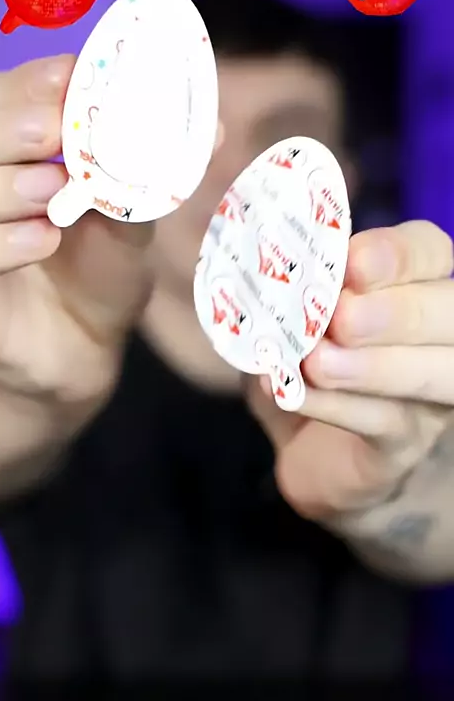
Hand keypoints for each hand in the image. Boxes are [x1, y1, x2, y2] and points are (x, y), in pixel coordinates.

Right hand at [0, 56, 152, 402]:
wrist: (79, 348)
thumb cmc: (99, 271)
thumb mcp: (130, 221)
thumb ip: (152, 176)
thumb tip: (214, 129)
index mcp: (12, 151)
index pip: (3, 99)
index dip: (28, 84)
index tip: (66, 75)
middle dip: (4, 125)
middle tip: (46, 127)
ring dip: (1, 185)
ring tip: (49, 187)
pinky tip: (40, 240)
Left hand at [248, 221, 453, 520]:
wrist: (310, 449)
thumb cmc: (306, 359)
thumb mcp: (292, 316)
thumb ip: (291, 291)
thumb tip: (264, 276)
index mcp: (417, 283)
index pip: (429, 251)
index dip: (397, 255)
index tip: (351, 263)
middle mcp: (440, 335)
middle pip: (448, 312)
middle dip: (396, 311)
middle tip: (339, 316)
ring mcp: (430, 393)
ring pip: (435, 373)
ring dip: (375, 365)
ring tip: (317, 361)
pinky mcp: (403, 444)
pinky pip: (385, 423)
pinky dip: (337, 407)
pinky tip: (295, 393)